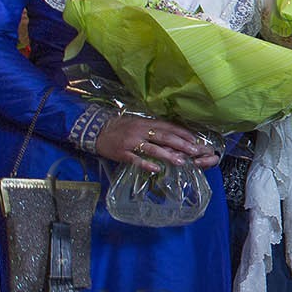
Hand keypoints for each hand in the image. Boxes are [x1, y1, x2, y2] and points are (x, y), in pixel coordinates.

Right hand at [97, 115, 219, 172]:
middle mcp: (140, 131)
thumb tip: (174, 135)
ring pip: (152, 148)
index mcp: (146, 123)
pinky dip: (147, 164)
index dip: (182, 133)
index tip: (195, 139)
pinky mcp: (122, 153)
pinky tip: (157, 169)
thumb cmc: (121, 127)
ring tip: (181, 161)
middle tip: (195, 151)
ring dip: (168, 155)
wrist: (96, 131)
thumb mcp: (139, 123)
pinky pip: (136, 159)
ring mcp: (131, 142)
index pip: (168, 127)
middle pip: (164, 137)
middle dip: (181, 144)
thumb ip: (154, 128)